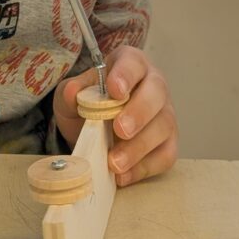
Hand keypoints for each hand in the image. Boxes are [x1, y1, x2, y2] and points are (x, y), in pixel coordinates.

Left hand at [52, 45, 177, 186]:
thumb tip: (72, 93)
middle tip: (120, 129)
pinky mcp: (168, 143)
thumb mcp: (72, 94)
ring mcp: (164, 115)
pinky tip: (123, 175)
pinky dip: (143, 168)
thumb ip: (71, 91)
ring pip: (164, 126)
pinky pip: (165, 155)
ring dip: (139, 146)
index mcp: (131, 65)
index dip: (125, 75)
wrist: (93, 128)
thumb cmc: (88, 102)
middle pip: (156, 93)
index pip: (133, 63)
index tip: (114, 91)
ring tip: (115, 162)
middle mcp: (154, 86)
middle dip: (139, 112)